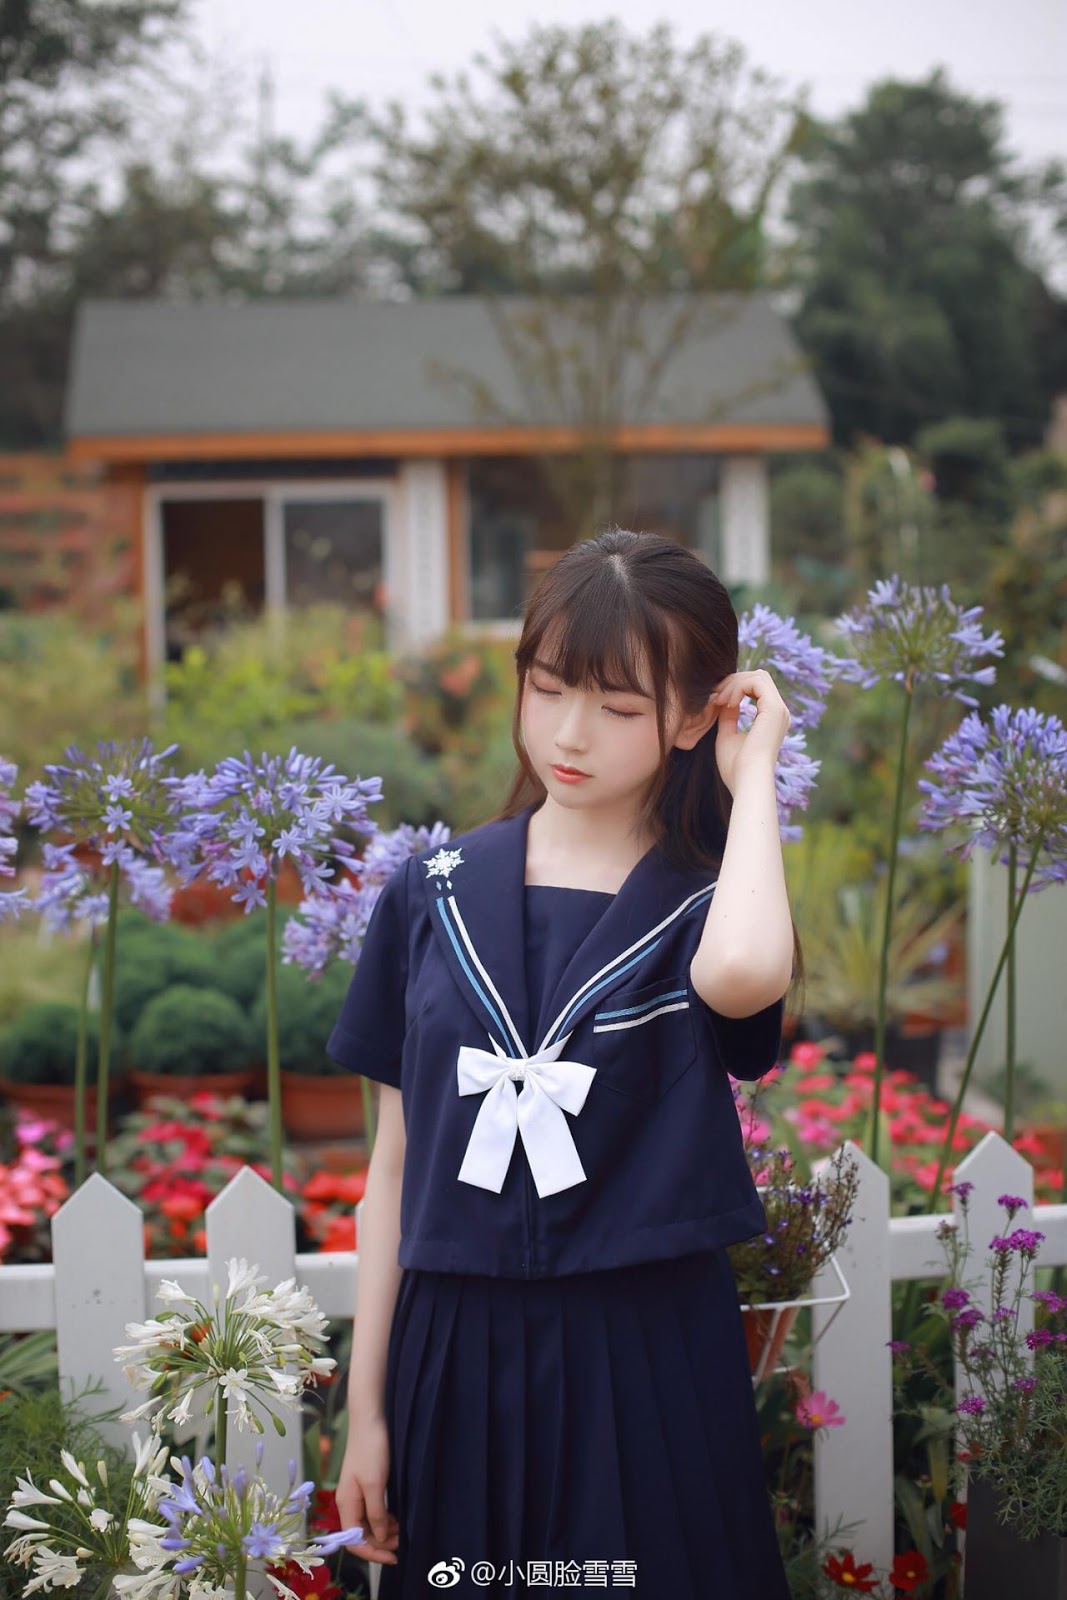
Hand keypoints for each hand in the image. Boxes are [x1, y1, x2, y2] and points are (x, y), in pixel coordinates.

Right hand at [336, 1418, 399, 1565]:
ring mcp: (356, 1494)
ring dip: (384, 1532)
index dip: (373, 1553)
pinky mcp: (365, 1485)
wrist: (369, 1420)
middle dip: (381, 1543)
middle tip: (403, 1544)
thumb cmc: (371, 1450)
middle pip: (361, 1534)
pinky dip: (385, 1519)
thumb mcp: (375, 1485)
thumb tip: (380, 1539)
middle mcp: (348, 1502)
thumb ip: (376, 1514)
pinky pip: (373, 1512)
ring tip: (403, 1532)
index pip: (354, 1541)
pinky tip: (397, 1519)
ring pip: (368, 1524)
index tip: (394, 1558)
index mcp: (346, 1505)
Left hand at [708, 669, 790, 796]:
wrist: (746, 780)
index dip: (734, 688)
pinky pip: (757, 682)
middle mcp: (779, 712)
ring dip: (734, 684)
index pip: (756, 688)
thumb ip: (728, 717)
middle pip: (758, 677)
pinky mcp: (774, 709)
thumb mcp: (727, 735)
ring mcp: (779, 709)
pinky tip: (727, 702)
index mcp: (771, 719)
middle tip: (715, 697)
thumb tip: (724, 702)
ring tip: (719, 700)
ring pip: (758, 676)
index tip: (716, 701)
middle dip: (733, 682)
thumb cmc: (736, 767)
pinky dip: (738, 687)